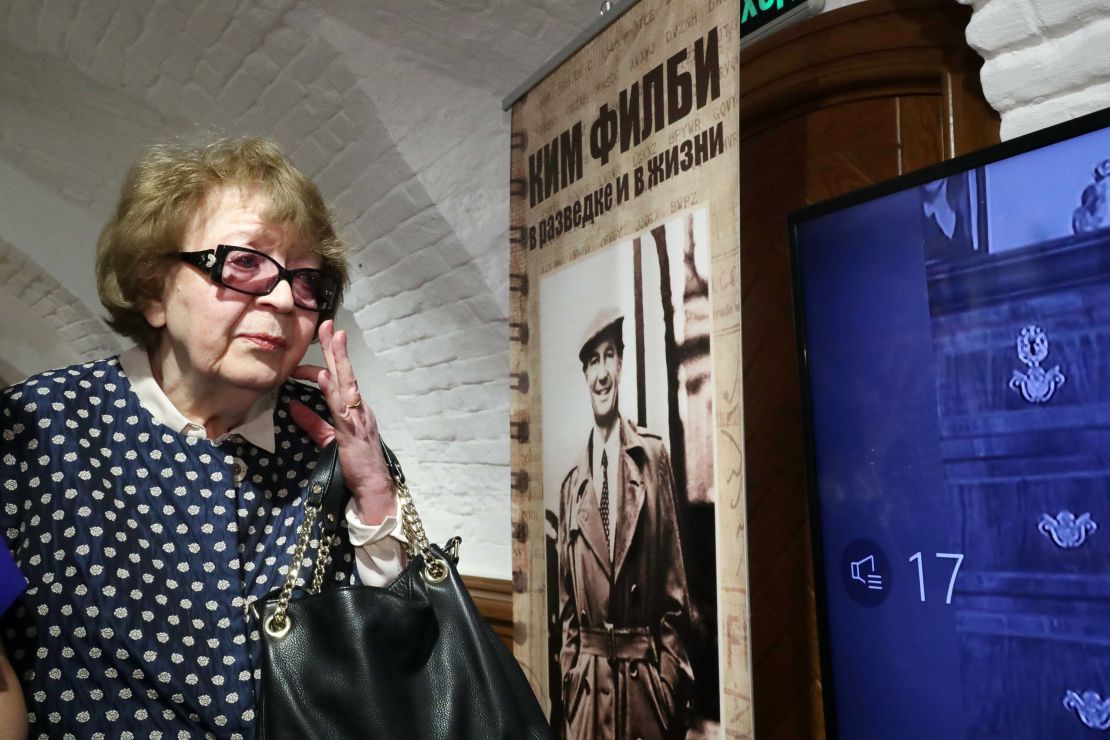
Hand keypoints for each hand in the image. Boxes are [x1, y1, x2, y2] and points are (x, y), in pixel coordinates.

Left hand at [289, 320, 395, 525]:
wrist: (373, 487)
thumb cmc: (355, 465)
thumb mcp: (330, 439)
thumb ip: (313, 423)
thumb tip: (292, 406)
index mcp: (355, 409)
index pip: (338, 380)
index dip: (322, 366)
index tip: (300, 365)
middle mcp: (359, 408)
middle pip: (346, 372)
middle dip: (335, 347)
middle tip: (327, 324)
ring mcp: (358, 417)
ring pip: (347, 383)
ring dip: (338, 359)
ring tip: (332, 337)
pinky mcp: (352, 431)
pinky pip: (341, 408)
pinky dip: (333, 391)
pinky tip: (326, 376)